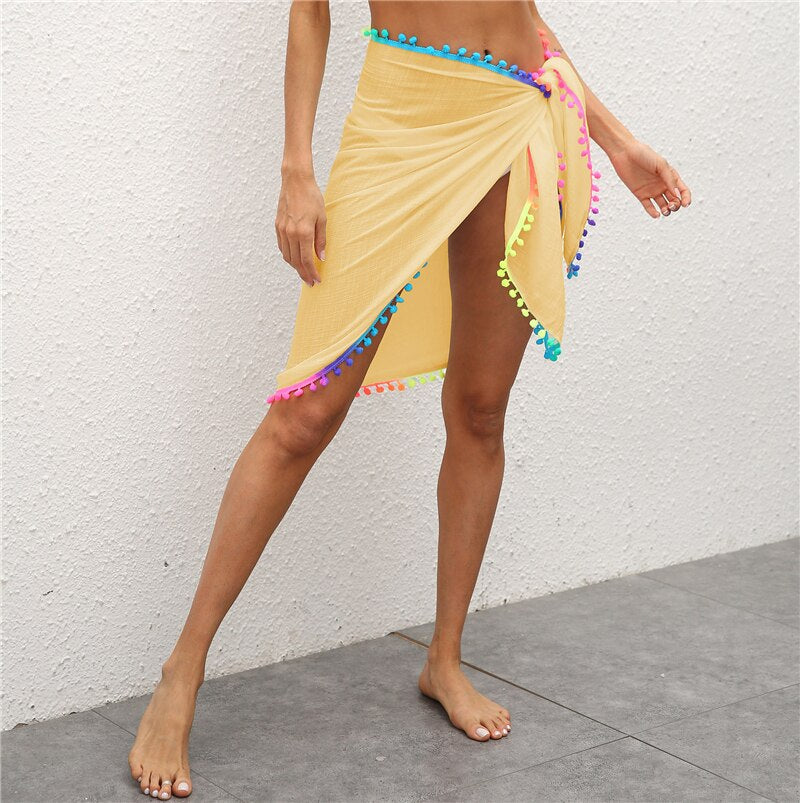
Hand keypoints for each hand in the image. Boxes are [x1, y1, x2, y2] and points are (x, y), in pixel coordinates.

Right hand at [275, 170, 325, 285]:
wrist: (295, 181)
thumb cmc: (312, 197)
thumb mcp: (322, 219)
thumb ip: (321, 240)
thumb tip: (321, 257)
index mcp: (303, 232)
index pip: (307, 260)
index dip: (312, 272)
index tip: (317, 280)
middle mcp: (290, 233)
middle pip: (296, 261)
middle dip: (303, 274)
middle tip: (310, 282)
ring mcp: (282, 230)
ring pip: (287, 256)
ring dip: (295, 267)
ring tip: (303, 272)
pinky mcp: (277, 226)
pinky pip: (282, 247)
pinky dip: (288, 256)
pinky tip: (294, 259)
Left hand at [608, 138, 690, 218]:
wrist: (625, 153)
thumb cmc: (644, 154)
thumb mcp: (661, 165)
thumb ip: (669, 179)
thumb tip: (677, 195)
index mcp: (671, 176)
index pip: (682, 190)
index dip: (686, 198)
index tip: (685, 204)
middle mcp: (663, 185)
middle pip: (674, 200)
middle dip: (676, 206)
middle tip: (671, 205)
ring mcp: (652, 190)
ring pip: (663, 205)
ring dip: (666, 211)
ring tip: (665, 210)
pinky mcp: (641, 195)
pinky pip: (649, 207)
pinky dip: (653, 212)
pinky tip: (656, 215)